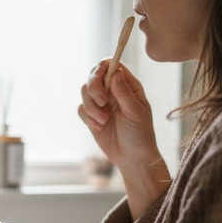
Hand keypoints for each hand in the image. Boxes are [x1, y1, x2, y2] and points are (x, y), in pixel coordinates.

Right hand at [78, 60, 171, 217]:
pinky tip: (99, 127)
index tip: (100, 78)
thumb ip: (125, 93)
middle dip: (94, 88)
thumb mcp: (136, 113)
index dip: (102, 67)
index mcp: (128, 85)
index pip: (110, 64)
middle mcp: (113, 90)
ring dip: (91, 107)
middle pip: (93, 75)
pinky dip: (88, 118)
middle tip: (102, 102)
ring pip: (85, 92)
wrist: (132, 158)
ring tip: (103, 121)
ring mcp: (101, 103)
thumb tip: (115, 72)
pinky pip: (81, 109)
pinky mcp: (92, 116)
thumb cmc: (140, 134)